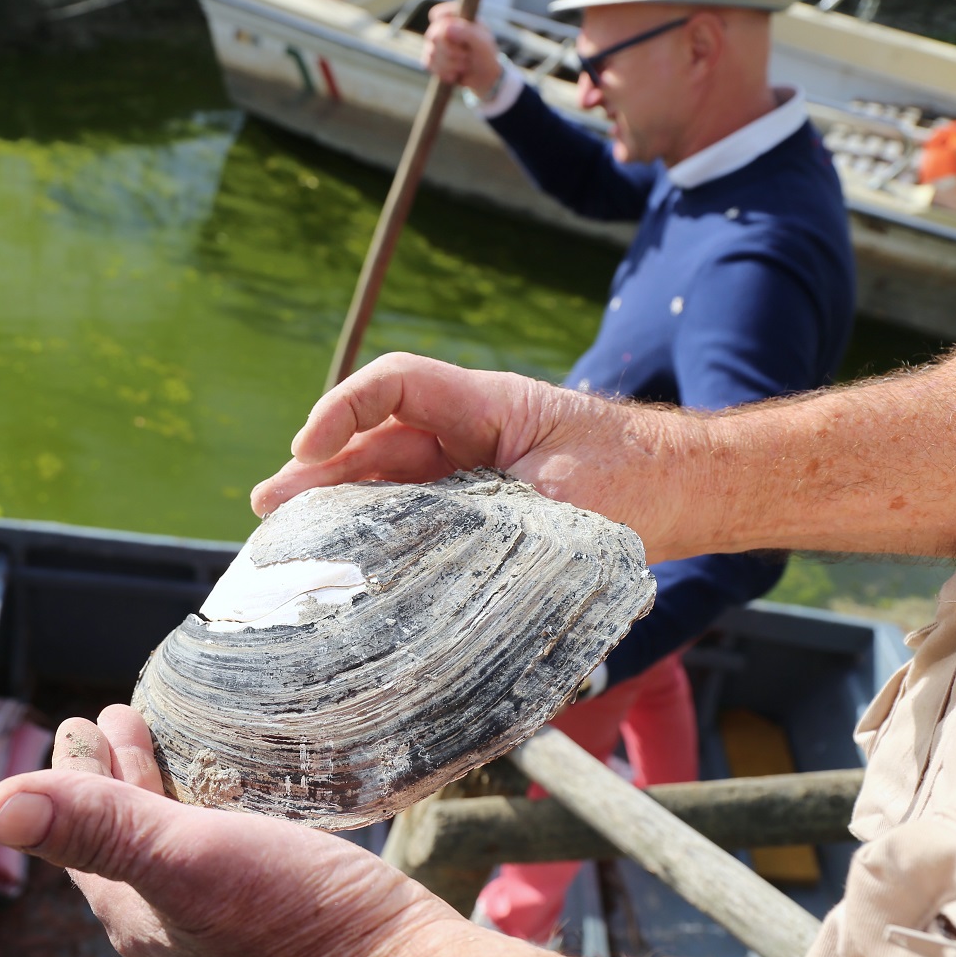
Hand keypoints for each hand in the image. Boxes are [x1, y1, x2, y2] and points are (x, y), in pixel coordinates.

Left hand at [0, 705, 463, 956]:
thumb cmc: (300, 926)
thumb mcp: (189, 860)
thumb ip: (100, 829)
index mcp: (137, 913)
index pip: (81, 837)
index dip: (71, 778)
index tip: (76, 721)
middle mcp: (174, 927)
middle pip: (122, 840)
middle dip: (113, 777)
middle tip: (114, 718)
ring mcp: (226, 928)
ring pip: (175, 848)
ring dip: (163, 790)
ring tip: (171, 742)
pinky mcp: (277, 920)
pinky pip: (225, 855)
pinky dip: (214, 812)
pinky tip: (244, 797)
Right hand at [249, 353, 698, 562]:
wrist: (688, 492)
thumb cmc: (637, 482)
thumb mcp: (567, 503)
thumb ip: (500, 525)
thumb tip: (433, 572)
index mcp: (484, 407)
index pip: (396, 384)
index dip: (344, 409)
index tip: (308, 449)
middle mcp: (467, 434)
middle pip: (376, 442)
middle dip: (318, 471)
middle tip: (268, 508)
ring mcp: (469, 474)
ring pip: (388, 485)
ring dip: (338, 510)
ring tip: (287, 543)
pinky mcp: (478, 513)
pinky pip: (416, 521)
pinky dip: (379, 540)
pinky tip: (349, 570)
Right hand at [422, 1, 502, 93]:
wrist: (484, 78)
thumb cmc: (485, 56)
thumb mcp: (482, 43)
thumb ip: (467, 33)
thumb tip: (446, 28)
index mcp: (458, 18)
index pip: (439, 14)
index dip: (443, 25)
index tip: (453, 35)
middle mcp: (444, 29)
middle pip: (433, 35)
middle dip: (450, 51)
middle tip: (466, 55)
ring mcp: (436, 44)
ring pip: (431, 53)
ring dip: (450, 64)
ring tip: (464, 66)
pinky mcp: (431, 60)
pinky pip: (428, 64)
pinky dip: (443, 72)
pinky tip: (455, 73)